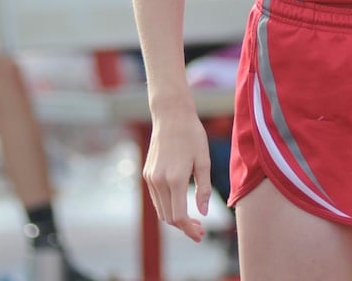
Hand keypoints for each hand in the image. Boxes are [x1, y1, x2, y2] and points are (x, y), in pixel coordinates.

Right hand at [142, 113, 212, 242]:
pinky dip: (167, 206)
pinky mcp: (147, 173)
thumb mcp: (204, 160)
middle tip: (201, 229)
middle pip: (169, 217)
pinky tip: (180, 203)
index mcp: (175, 179)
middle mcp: (159, 181)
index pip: (179, 216)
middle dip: (184, 227)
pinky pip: (156, 198)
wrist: (171, 115)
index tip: (201, 236)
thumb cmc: (192, 135)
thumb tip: (203, 213)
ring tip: (193, 219)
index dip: (190, 230)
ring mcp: (150, 177)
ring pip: (161, 210)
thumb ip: (203, 189)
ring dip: (175, 219)